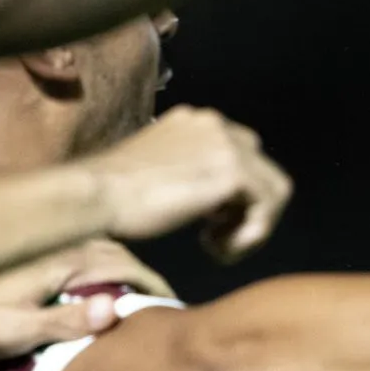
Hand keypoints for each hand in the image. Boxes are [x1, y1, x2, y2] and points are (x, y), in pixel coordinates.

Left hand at [0, 240, 174, 358]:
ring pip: (101, 248)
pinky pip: (81, 248)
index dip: (154, 289)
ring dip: (121, 271)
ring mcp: (48, 237)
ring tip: (132, 299)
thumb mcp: (13, 331)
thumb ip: (65, 323)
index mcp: (67, 258)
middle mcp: (65, 239)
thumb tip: (115, 311)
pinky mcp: (33, 241)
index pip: (129, 269)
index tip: (170, 309)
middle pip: (120, 255)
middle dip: (141, 280)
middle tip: (157, 307)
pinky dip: (98, 265)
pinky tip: (95, 286)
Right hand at [84, 106, 292, 260]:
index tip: (206, 222)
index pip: (240, 154)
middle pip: (262, 169)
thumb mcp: (156, 173)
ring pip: (272, 190)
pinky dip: (249, 236)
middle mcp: (216, 123)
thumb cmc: (112, 194)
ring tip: (216, 247)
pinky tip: (214, 248)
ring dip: (251, 226)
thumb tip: (215, 198)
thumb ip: (187, 173)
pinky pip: (267, 208)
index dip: (233, 194)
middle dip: (247, 209)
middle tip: (215, 237)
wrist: (96, 195)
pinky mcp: (234, 171)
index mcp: (195, 122)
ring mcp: (227, 144)